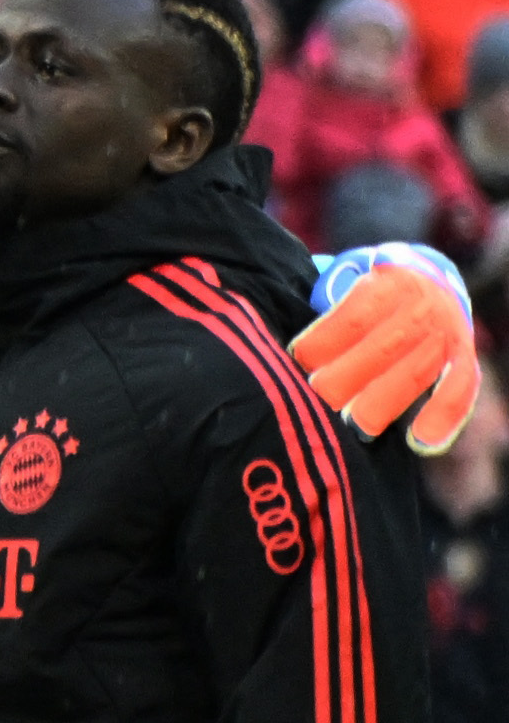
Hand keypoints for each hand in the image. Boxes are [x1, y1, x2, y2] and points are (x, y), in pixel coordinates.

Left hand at [290, 247, 479, 452]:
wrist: (431, 280)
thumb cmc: (366, 295)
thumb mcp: (342, 284)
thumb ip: (312, 306)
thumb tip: (260, 334)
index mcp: (386, 283)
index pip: (350, 318)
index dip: (320, 345)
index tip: (294, 366)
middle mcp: (422, 306)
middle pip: (382, 349)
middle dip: (345, 380)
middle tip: (315, 403)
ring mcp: (446, 333)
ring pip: (415, 373)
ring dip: (383, 404)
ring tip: (352, 428)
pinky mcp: (463, 358)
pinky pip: (460, 390)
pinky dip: (444, 417)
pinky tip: (419, 442)